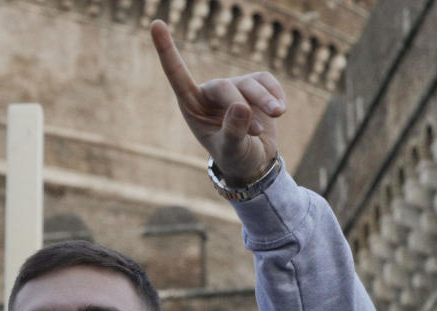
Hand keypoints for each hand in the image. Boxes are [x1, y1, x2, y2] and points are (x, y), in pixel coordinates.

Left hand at [150, 19, 284, 185]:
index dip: (167, 50)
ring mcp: (232, 86)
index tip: (156, 23)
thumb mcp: (232, 150)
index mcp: (191, 105)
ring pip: (250, 84)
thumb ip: (233, 132)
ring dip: (264, 101)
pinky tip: (280, 110)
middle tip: (255, 131)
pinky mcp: (254, 85)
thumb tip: (241, 107)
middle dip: (241, 106)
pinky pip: (266, 81)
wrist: (253, 160)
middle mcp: (209, 92)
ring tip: (275, 117)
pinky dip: (275, 94)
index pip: (177, 75)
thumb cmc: (234, 156)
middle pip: (224, 86)